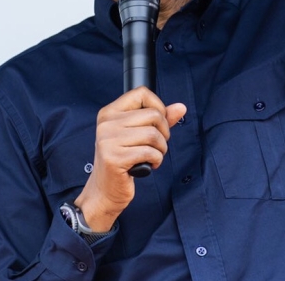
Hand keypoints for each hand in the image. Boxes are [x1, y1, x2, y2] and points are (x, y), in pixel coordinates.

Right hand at [74, 87, 186, 231]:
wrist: (104, 191)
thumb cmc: (122, 161)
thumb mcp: (137, 136)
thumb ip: (159, 119)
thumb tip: (180, 107)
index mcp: (110, 113)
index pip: (141, 93)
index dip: (158, 106)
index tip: (159, 123)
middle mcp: (107, 123)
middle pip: (153, 115)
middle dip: (164, 132)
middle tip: (157, 145)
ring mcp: (108, 141)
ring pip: (153, 134)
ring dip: (161, 149)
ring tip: (154, 156)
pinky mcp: (115, 158)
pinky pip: (150, 152)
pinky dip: (156, 160)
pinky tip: (149, 165)